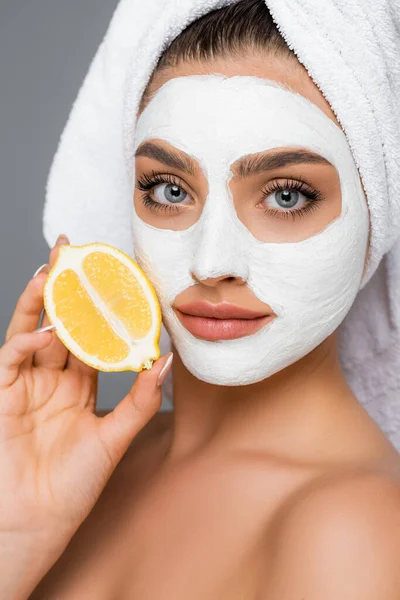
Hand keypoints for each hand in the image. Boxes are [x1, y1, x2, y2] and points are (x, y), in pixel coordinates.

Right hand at [0, 234, 171, 574]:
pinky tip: (45, 332)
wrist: (35, 524)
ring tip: (53, 267)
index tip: (115, 278)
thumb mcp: (113, 438)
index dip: (101, 309)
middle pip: (60, 324)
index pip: (92, 336)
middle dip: (64, 288)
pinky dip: (26, 342)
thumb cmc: (72, 487)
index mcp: (78, 386)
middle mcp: (52, 379)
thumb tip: (166, 359)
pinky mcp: (2, 395)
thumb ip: (139, 400)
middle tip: (73, 249)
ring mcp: (25, 384)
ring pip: (32, 330)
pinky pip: (11, 359)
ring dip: (39, 300)